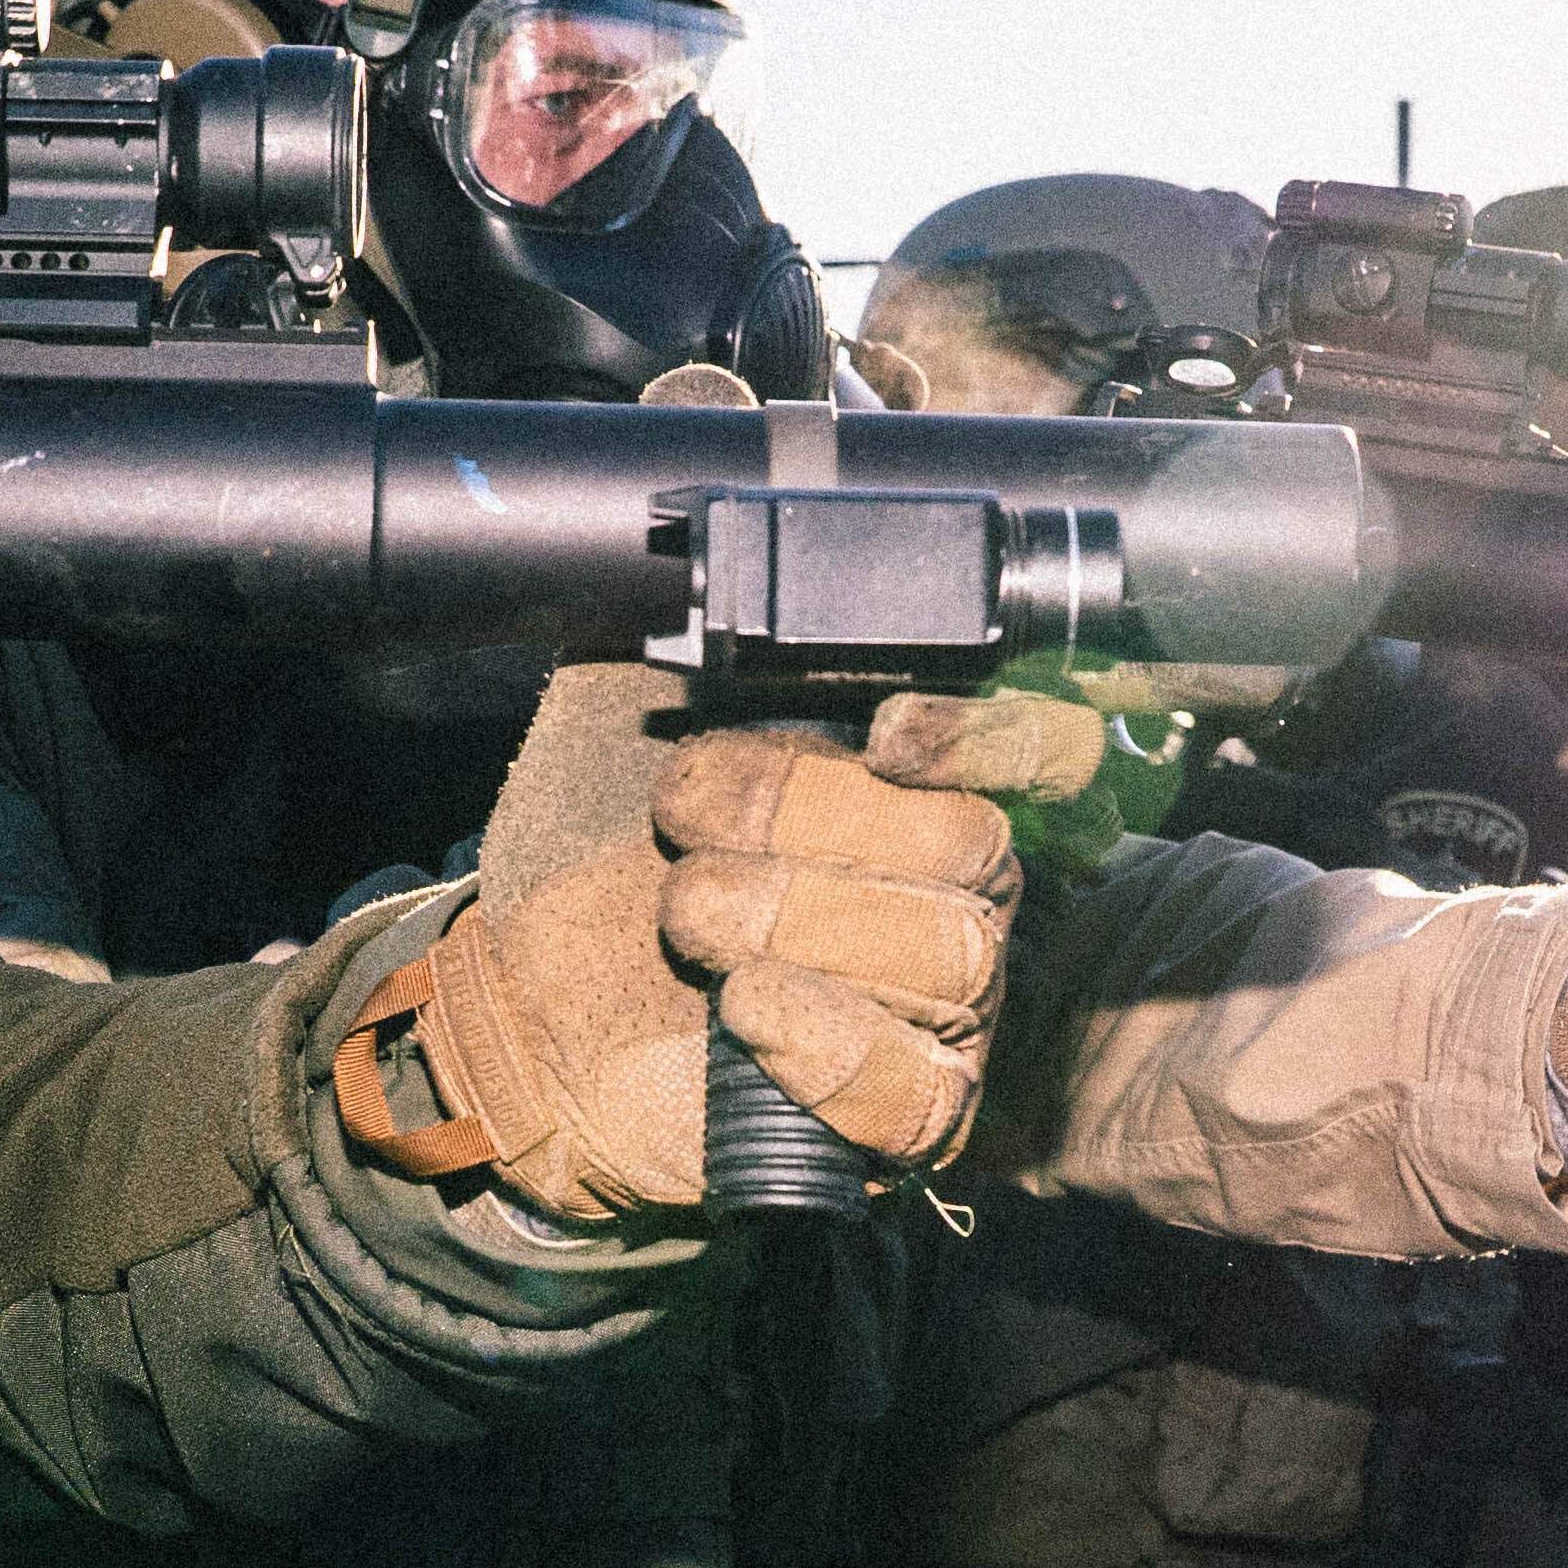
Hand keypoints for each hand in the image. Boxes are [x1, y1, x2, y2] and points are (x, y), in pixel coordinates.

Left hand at [365, 668, 1096, 1220]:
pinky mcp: (899, 1114)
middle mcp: (952, 887)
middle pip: (976, 845)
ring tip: (690, 917)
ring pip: (950, 958)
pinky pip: (920, 1088)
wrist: (518, 1004)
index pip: (1050, 749)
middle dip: (816, 821)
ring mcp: (937, 1007)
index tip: (885, 733)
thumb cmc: (590, 856)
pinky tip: (747, 1010)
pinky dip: (832, 1042)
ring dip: (799, 922)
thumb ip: (680, 607)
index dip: (1002, 736)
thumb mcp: (620, 703)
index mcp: (914, 782)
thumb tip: (700, 453)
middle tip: (690, 823)